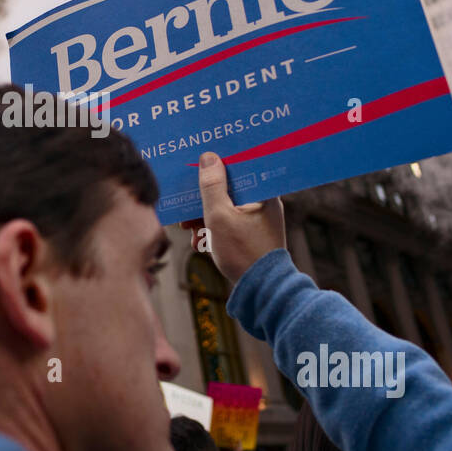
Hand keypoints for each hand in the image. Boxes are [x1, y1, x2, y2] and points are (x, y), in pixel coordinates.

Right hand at [182, 152, 286, 283]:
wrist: (262, 293)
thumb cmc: (243, 253)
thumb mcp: (219, 217)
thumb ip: (211, 186)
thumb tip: (208, 157)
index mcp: (264, 192)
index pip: (241, 166)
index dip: (220, 162)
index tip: (200, 162)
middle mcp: (264, 203)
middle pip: (229, 188)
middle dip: (205, 198)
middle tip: (187, 204)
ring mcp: (258, 220)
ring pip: (226, 207)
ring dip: (205, 217)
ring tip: (190, 230)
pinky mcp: (251, 235)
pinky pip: (229, 223)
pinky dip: (213, 230)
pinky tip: (200, 243)